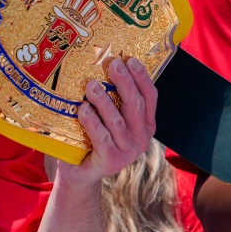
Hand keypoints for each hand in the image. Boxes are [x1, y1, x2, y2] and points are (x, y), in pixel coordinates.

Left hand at [57, 57, 156, 187]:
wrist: (80, 172)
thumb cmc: (92, 138)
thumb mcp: (106, 118)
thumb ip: (111, 99)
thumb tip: (102, 65)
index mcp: (145, 125)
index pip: (150, 98)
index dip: (142, 78)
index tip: (131, 60)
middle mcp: (141, 138)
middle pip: (135, 106)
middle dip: (125, 83)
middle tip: (112, 64)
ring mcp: (128, 152)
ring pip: (117, 121)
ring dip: (104, 101)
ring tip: (91, 85)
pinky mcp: (112, 161)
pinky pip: (102, 138)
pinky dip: (92, 122)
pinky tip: (83, 109)